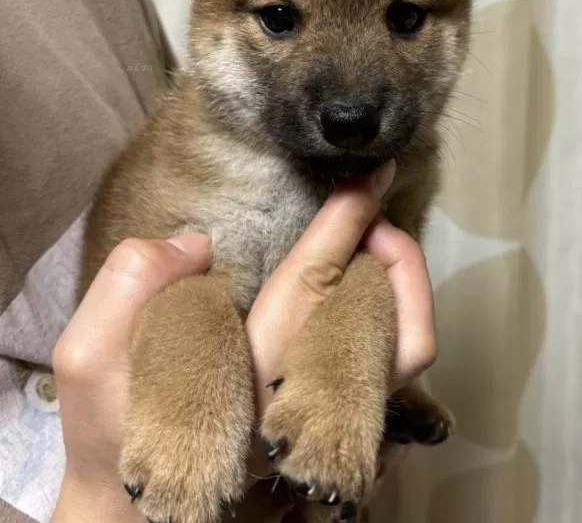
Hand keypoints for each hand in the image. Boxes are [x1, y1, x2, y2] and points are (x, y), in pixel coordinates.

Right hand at [51, 162, 435, 519]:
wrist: (142, 512)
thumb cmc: (112, 429)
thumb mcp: (90, 358)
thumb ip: (132, 287)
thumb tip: (198, 242)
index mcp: (244, 379)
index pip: (309, 285)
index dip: (342, 222)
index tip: (364, 178)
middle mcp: (302, 405)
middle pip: (370, 312)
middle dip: (385, 244)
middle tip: (371, 195)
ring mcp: (332, 422)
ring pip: (406, 348)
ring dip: (404, 281)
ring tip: (377, 239)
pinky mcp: (347, 431)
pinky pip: (401, 370)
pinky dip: (404, 314)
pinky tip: (374, 283)